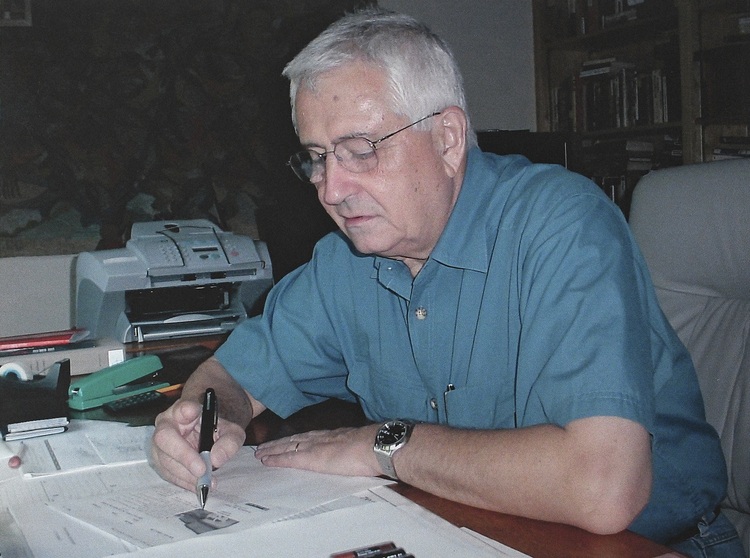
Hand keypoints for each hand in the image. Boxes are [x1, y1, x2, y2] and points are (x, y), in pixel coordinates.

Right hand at [150, 398, 245, 490]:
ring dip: (185, 474)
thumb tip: (216, 460)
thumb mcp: (231, 432)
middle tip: (202, 470)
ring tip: (205, 482)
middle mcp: (167, 423)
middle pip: (165, 437)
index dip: (185, 410)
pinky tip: (198, 486)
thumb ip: (230, 442)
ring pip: (164, 459)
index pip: (182, 407)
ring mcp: (160, 442)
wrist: (206, 433)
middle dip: (183, 456)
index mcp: (185, 409)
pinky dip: (183, 482)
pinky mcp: (160, 460)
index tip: (192, 411)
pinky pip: (167, 473)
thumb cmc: (216, 429)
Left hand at [254, 424, 381, 476]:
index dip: (294, 440)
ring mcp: (313, 447)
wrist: (372, 446)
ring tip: (260, 453)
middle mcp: (319, 438)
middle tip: (263, 447)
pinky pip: (289, 458)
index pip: (307, 437)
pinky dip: (276, 458)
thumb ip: (349, 449)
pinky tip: (266, 461)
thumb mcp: (357, 445)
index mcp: (330, 436)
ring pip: (287, 446)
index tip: (284, 442)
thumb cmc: (370, 448)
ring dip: (272, 449)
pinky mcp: (310, 458)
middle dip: (278, 443)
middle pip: (293, 439)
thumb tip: (352, 455)